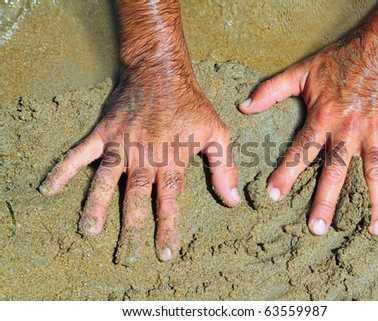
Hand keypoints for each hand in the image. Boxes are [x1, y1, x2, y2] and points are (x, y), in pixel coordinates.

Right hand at [40, 68, 239, 262]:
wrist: (161, 72)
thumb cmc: (191, 104)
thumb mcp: (216, 132)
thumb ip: (224, 167)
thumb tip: (233, 201)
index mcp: (172, 159)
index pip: (169, 200)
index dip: (167, 227)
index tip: (165, 252)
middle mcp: (145, 155)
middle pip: (136, 197)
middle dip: (132, 228)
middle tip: (125, 256)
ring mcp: (122, 144)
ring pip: (106, 180)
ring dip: (96, 206)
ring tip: (88, 231)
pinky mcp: (104, 132)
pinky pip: (80, 153)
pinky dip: (64, 169)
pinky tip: (49, 189)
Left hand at [239, 27, 377, 235]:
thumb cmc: (339, 60)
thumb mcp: (300, 73)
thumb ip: (270, 91)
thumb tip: (243, 107)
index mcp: (322, 118)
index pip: (300, 151)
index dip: (285, 174)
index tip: (273, 196)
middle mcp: (347, 130)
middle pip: (335, 170)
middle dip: (326, 200)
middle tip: (317, 228)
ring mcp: (375, 131)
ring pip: (375, 172)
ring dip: (376, 201)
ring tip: (375, 229)